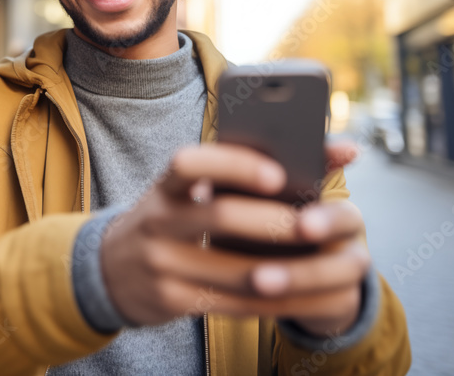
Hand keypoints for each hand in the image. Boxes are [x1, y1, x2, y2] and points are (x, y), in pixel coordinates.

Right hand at [100, 140, 369, 334]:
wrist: (110, 269)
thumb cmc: (172, 219)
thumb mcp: (186, 191)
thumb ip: (244, 170)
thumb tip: (343, 149)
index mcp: (166, 186)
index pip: (188, 163)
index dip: (233, 165)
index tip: (276, 173)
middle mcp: (157, 221)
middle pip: (217, 217)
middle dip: (270, 221)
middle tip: (312, 225)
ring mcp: (160, 263)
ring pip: (230, 270)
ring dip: (282, 269)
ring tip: (320, 263)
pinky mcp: (171, 301)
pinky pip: (230, 304)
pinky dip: (272, 300)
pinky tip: (302, 295)